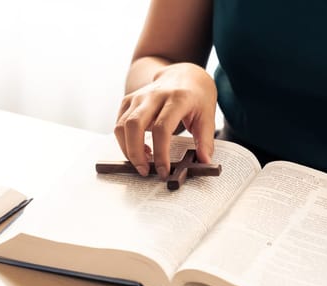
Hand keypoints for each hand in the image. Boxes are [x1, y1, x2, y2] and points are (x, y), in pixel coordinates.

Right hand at [114, 62, 216, 178]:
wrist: (184, 74)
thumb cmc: (197, 97)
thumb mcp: (207, 116)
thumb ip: (205, 140)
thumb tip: (204, 162)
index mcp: (177, 98)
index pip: (162, 128)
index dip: (161, 153)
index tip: (164, 171)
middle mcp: (154, 95)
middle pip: (134, 125)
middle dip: (135, 153)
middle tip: (145, 171)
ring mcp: (139, 96)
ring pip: (122, 125)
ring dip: (128, 149)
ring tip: (143, 162)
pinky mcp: (129, 100)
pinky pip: (119, 123)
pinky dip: (124, 141)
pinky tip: (139, 149)